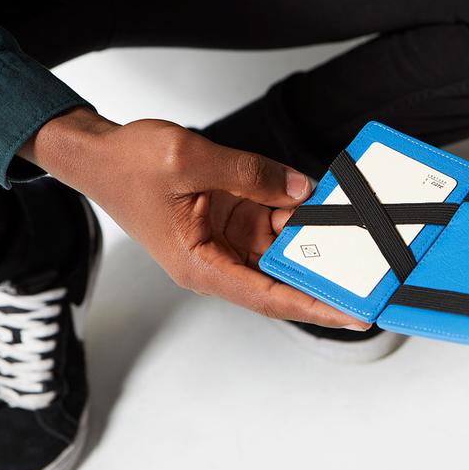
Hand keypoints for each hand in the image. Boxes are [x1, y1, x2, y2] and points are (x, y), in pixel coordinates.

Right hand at [19, 108, 369, 329]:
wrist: (98, 154)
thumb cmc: (126, 167)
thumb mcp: (189, 159)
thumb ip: (251, 173)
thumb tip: (300, 188)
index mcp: (201, 264)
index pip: (270, 295)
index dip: (316, 307)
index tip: (354, 315)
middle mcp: (215, 259)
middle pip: (280, 276)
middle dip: (323, 272)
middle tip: (370, 272)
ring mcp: (223, 240)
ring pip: (278, 246)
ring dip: (309, 236)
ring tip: (350, 226)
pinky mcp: (227, 218)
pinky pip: (268, 219)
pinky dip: (291, 210)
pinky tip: (315, 199)